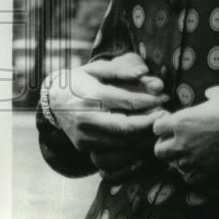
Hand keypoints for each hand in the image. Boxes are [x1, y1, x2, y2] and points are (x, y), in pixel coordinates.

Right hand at [48, 52, 168, 159]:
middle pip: (125, 127)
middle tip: (165, 114)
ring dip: (144, 135)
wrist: (52, 100)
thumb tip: (145, 72)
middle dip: (149, 122)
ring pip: (121, 142)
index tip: (164, 97)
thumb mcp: (97, 68)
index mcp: (90, 96)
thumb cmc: (80, 80)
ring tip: (158, 123)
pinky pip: (114, 151)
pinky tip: (143, 135)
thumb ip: (121, 69)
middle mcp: (86, 119)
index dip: (149, 101)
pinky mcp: (85, 147)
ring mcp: (84, 136)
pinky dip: (132, 145)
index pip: (126, 102)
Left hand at [152, 86, 218, 183]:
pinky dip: (192, 173)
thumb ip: (210, 95)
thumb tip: (210, 93)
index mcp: (181, 121)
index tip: (171, 125)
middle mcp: (182, 142)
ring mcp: (193, 158)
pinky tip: (199, 166)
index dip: (164, 126)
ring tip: (190, 154)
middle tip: (177, 141)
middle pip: (159, 151)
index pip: (157, 128)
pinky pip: (190, 178)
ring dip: (180, 159)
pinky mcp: (207, 170)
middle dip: (166, 145)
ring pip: (174, 165)